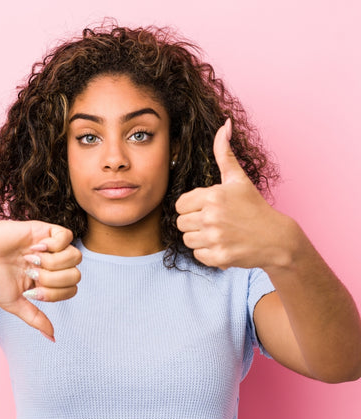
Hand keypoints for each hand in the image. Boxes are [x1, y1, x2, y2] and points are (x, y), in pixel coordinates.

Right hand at [0, 220, 80, 340]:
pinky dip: (53, 245)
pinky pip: (67, 236)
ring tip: (32, 259)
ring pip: (75, 257)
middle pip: (76, 275)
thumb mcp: (14, 303)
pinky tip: (35, 246)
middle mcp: (53, 263)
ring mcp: (51, 246)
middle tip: (30, 273)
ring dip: (53, 262)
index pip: (71, 290)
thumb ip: (35, 318)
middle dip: (52, 279)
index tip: (31, 291)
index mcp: (48, 280)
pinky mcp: (45, 230)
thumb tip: (53, 338)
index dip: (54, 294)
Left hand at [176, 118, 294, 269]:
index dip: (190, 207)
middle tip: (212, 222)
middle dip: (193, 223)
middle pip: (181, 223)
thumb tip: (224, 125)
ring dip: (199, 239)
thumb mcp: (238, 179)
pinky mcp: (219, 257)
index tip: (206, 208)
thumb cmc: (254, 207)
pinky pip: (197, 255)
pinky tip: (222, 245)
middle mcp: (212, 217)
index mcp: (212, 196)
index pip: (180, 205)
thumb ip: (224, 153)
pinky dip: (207, 253)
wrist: (276, 239)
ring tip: (217, 233)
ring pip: (187, 240)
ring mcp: (215, 238)